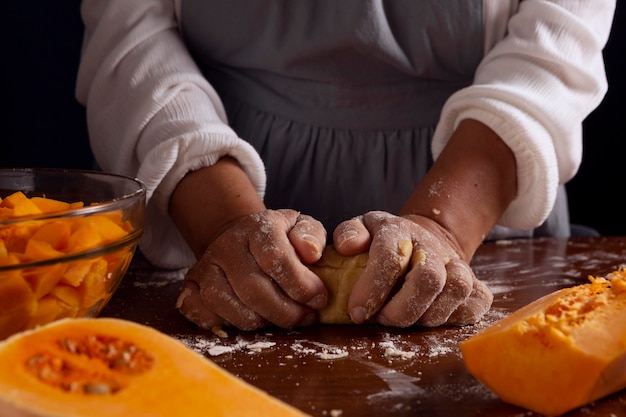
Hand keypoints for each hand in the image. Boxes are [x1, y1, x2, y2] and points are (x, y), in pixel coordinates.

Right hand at [177, 209, 328, 329]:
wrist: (240, 238)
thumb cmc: (278, 239)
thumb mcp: (300, 227)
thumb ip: (311, 235)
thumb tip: (311, 253)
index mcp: (256, 227)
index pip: (275, 259)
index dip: (301, 285)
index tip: (319, 299)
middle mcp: (226, 245)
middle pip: (253, 289)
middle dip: (286, 312)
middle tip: (305, 317)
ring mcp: (205, 266)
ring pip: (227, 305)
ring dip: (260, 322)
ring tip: (281, 319)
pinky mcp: (191, 286)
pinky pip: (202, 314)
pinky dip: (226, 325)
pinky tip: (250, 319)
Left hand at [333, 211, 492, 326]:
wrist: (425, 238)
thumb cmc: (384, 241)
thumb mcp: (362, 228)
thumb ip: (348, 232)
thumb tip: (348, 247)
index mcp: (400, 230)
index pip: (390, 258)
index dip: (371, 289)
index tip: (357, 312)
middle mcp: (432, 246)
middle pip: (428, 279)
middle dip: (400, 310)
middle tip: (381, 319)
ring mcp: (458, 265)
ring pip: (455, 292)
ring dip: (425, 316)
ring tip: (402, 319)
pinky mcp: (476, 284)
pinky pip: (475, 306)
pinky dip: (454, 319)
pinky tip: (430, 317)